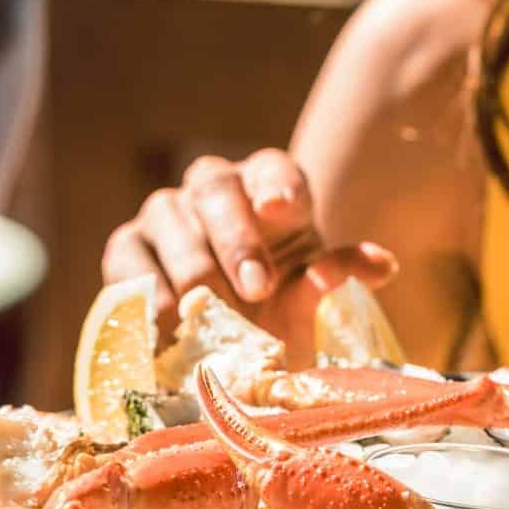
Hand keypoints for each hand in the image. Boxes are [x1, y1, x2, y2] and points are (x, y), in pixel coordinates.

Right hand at [100, 149, 397, 357]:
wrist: (220, 339)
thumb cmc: (276, 304)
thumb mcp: (310, 293)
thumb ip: (338, 274)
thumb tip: (381, 264)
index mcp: (269, 187)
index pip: (274, 170)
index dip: (277, 185)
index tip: (281, 209)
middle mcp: (214, 188)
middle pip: (216, 188)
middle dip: (236, 238)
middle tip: (256, 289)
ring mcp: (166, 214)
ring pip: (170, 223)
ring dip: (192, 272)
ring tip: (210, 318)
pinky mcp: (127, 248)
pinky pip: (128, 259)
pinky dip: (146, 291)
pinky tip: (166, 324)